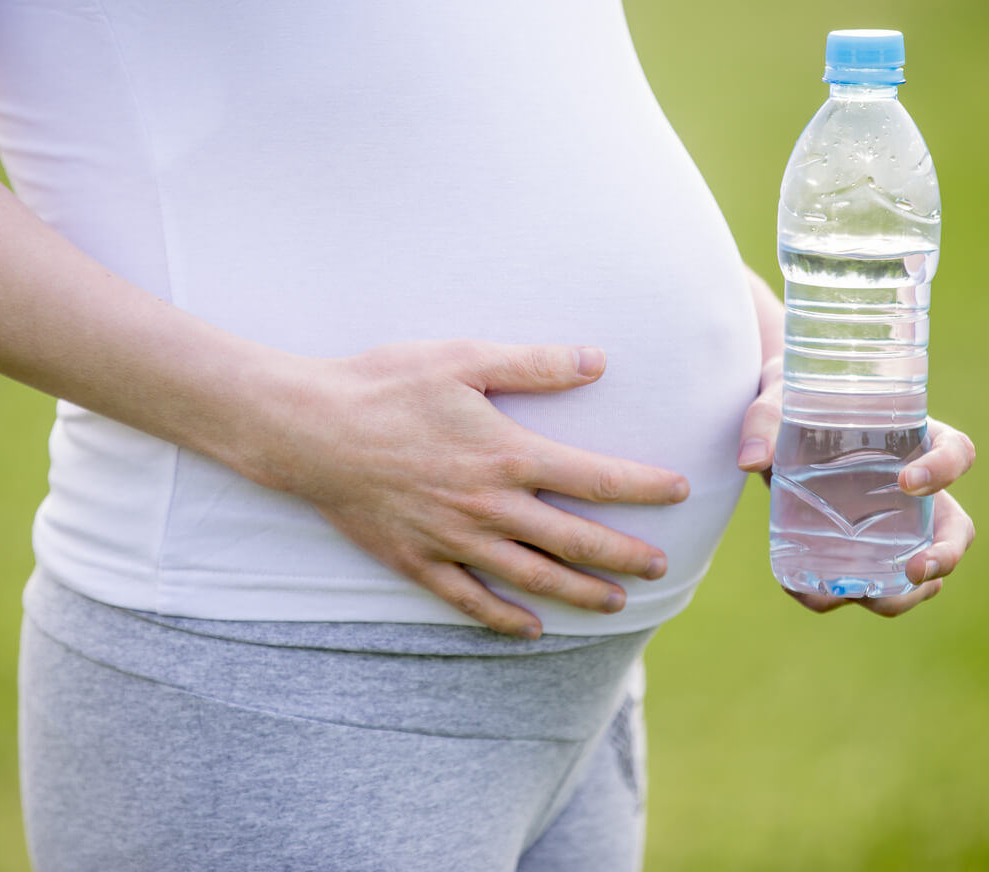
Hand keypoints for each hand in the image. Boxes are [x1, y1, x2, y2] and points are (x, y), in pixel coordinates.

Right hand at [257, 340, 687, 637]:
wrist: (308, 430)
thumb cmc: (385, 385)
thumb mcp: (463, 358)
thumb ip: (535, 364)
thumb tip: (598, 360)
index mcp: (508, 454)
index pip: (595, 478)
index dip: (644, 487)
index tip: (681, 491)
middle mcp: (489, 507)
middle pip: (574, 541)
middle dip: (624, 556)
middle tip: (660, 568)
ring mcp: (453, 540)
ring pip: (532, 578)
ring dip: (580, 593)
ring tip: (617, 603)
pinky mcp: (417, 561)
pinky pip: (471, 601)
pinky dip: (506, 619)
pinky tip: (533, 629)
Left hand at [736, 356, 976, 616]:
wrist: (775, 430)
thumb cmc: (793, 405)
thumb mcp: (777, 401)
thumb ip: (764, 421)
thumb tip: (751, 460)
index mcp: (915, 438)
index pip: (956, 452)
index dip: (944, 469)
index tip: (906, 480)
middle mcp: (917, 489)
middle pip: (954, 529)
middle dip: (944, 555)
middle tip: (915, 569)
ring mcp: (895, 525)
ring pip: (923, 569)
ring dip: (903, 594)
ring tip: (862, 596)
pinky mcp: (863, 550)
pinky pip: (871, 583)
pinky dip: (846, 596)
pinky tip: (811, 594)